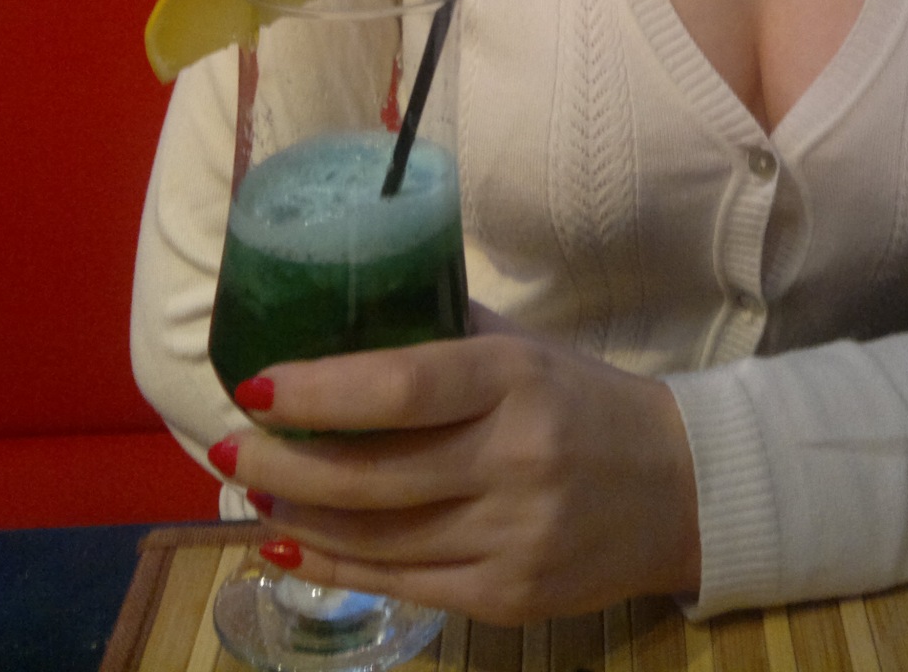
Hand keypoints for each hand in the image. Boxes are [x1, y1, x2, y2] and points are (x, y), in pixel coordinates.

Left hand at [211, 305, 702, 622]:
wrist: (681, 486)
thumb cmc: (585, 400)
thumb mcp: (526, 349)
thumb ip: (444, 335)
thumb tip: (344, 309)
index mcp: (517, 379)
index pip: (403, 386)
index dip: (319, 391)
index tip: (254, 386)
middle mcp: (515, 459)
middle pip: (372, 475)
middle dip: (282, 464)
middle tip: (226, 448)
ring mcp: (513, 536)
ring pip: (377, 537)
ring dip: (297, 517)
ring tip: (251, 491)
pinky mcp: (510, 597)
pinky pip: (401, 584)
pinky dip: (335, 567)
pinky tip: (291, 547)